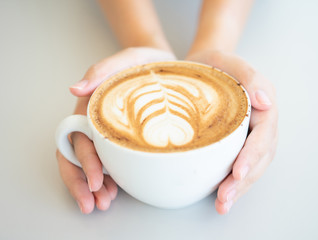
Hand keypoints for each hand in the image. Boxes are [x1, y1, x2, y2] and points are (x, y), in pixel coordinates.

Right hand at [56, 47, 175, 212]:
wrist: (167, 67)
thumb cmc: (146, 62)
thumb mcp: (128, 59)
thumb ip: (101, 70)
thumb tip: (74, 89)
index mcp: (90, 108)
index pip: (76, 139)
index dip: (81, 163)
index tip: (95, 181)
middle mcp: (95, 123)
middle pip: (77, 157)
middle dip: (83, 183)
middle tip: (95, 204)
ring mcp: (108, 133)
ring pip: (91, 164)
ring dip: (94, 187)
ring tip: (104, 203)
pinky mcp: (123, 139)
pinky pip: (110, 162)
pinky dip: (109, 180)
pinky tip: (114, 192)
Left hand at [187, 50, 277, 213]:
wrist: (201, 66)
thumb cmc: (212, 63)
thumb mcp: (226, 60)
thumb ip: (248, 75)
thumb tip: (266, 102)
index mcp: (262, 103)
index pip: (262, 134)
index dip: (251, 155)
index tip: (237, 172)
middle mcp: (261, 121)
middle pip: (259, 156)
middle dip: (243, 180)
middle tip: (224, 198)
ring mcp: (251, 133)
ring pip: (253, 165)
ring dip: (239, 187)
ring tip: (223, 205)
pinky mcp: (238, 141)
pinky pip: (241, 164)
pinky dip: (234, 182)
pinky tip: (222, 196)